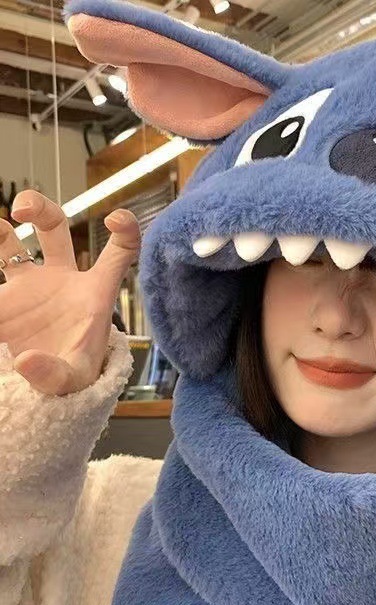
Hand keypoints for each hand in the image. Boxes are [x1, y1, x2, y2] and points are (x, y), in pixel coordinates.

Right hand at [0, 190, 140, 394]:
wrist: (48, 388)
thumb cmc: (74, 380)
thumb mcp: (72, 381)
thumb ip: (54, 374)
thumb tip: (26, 361)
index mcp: (95, 294)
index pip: (119, 253)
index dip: (126, 230)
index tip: (115, 217)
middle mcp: (63, 281)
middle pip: (55, 228)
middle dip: (40, 207)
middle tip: (21, 211)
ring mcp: (31, 285)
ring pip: (14, 242)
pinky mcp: (5, 299)